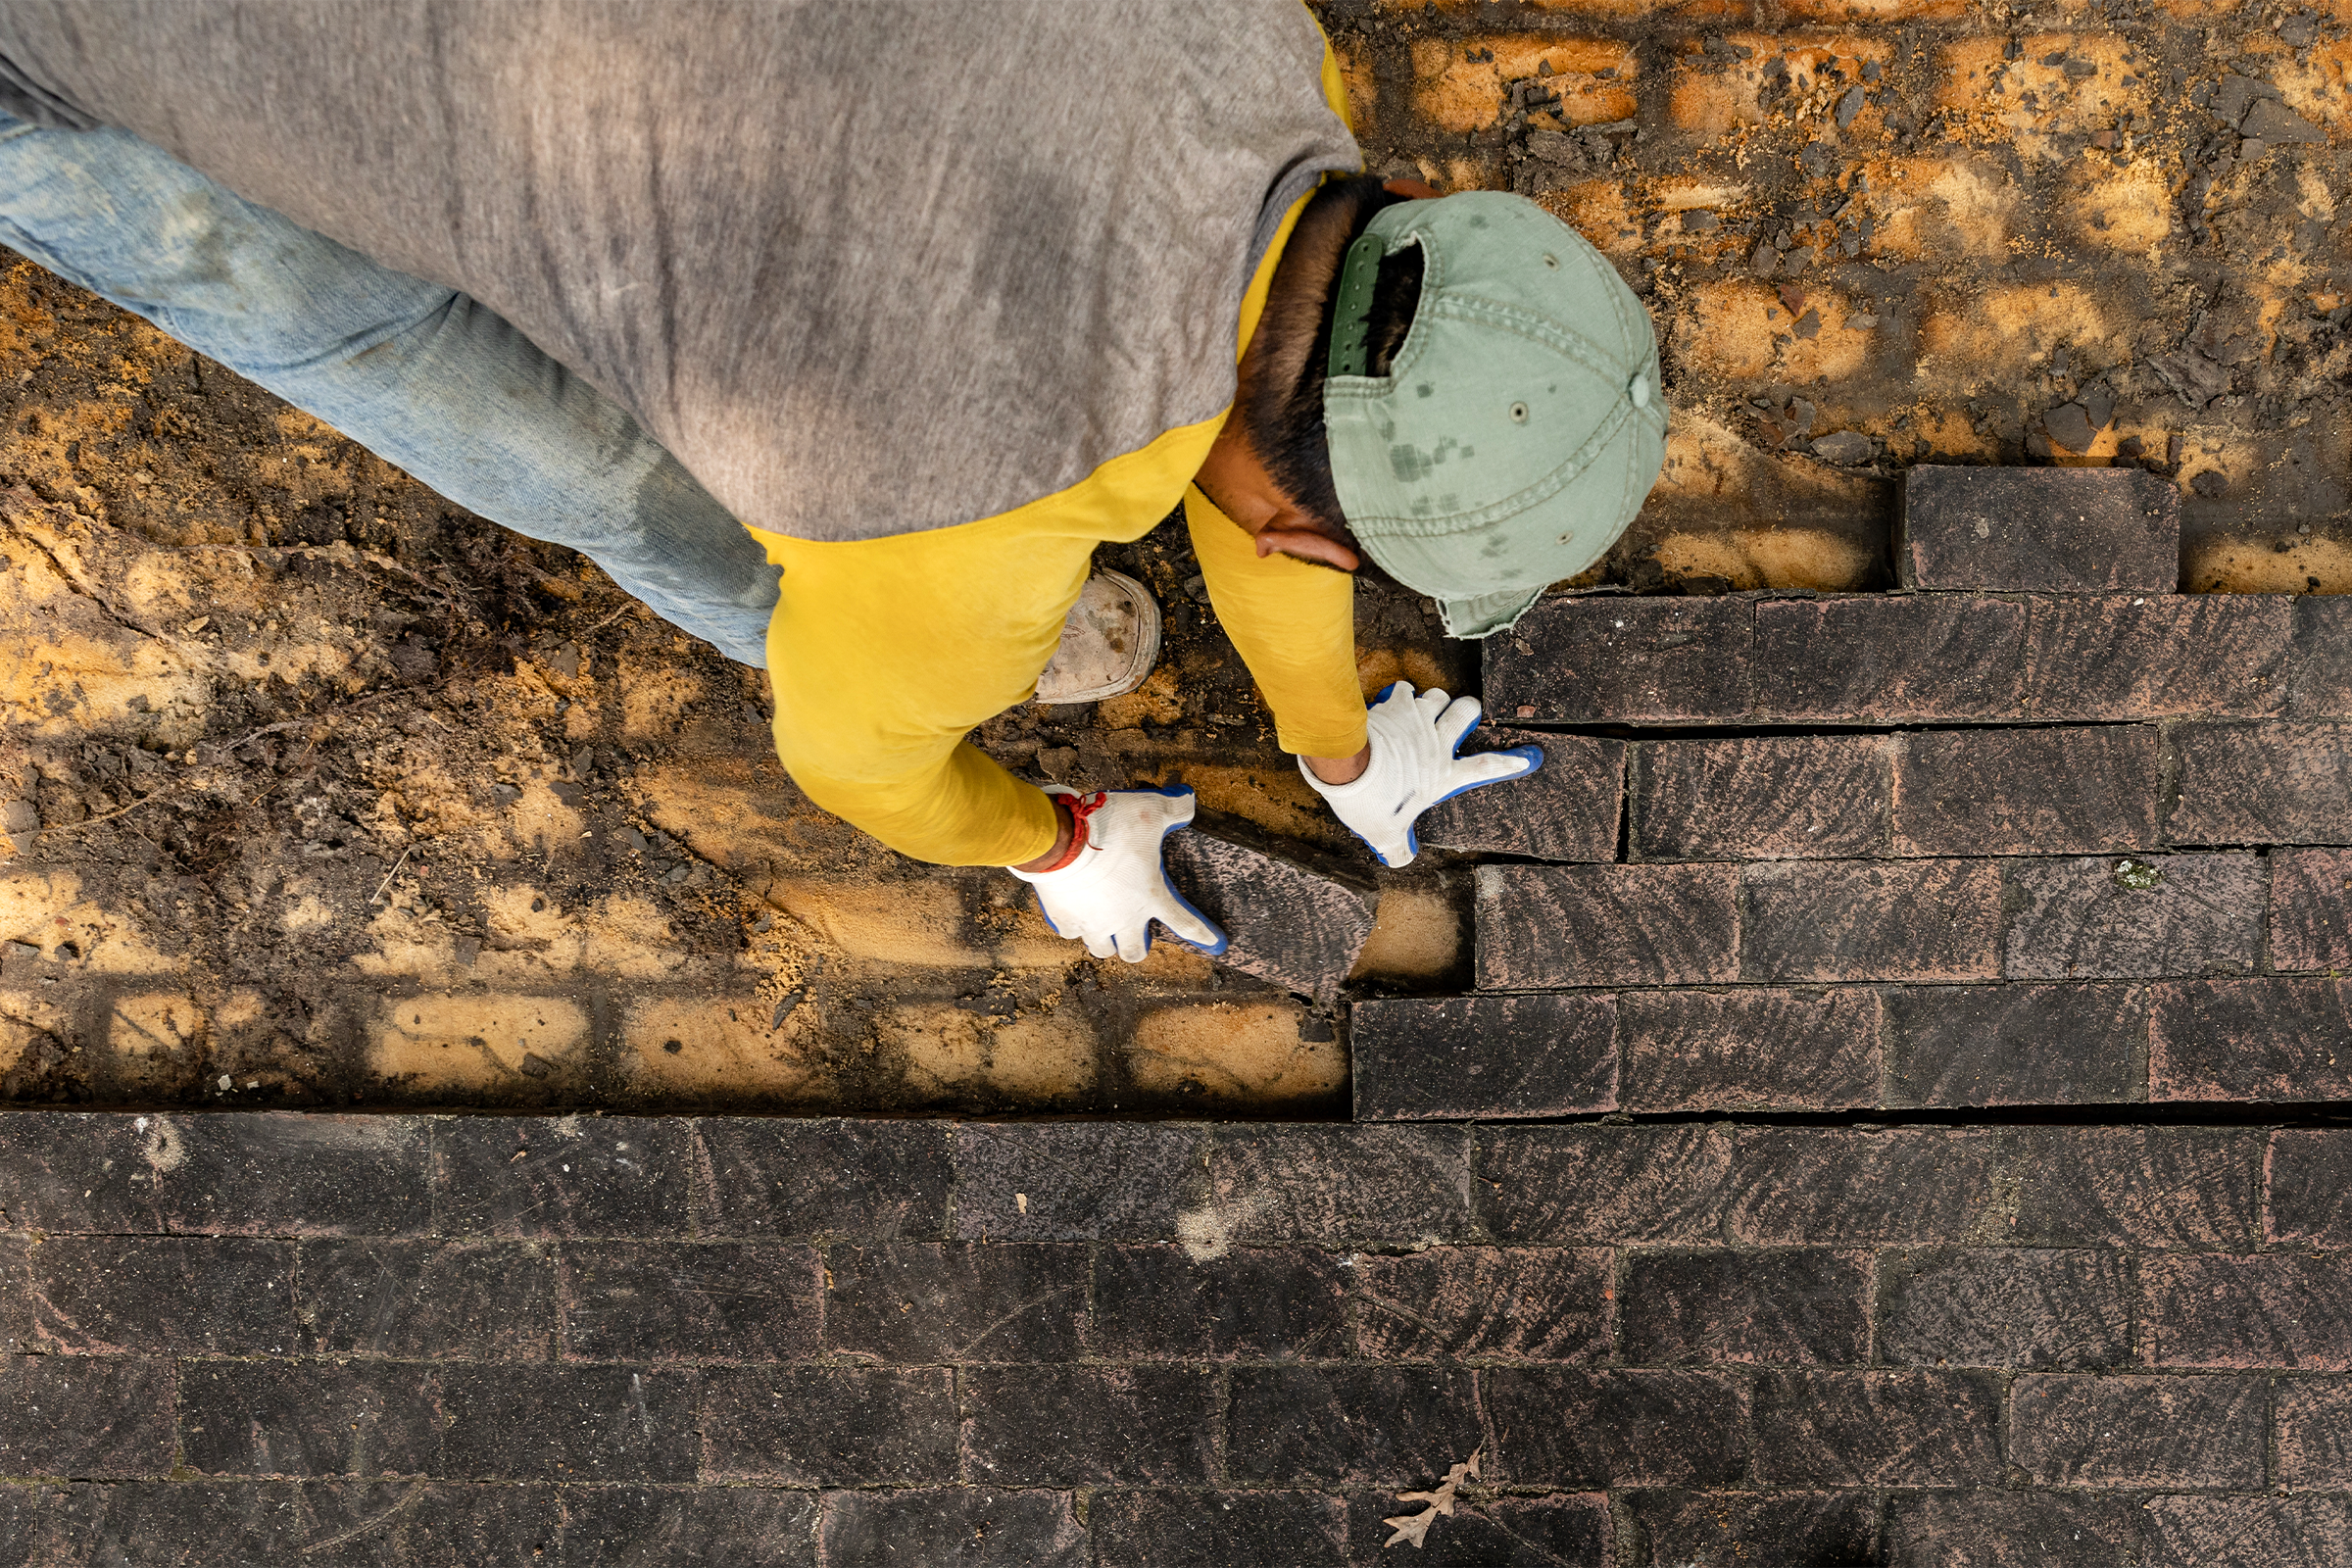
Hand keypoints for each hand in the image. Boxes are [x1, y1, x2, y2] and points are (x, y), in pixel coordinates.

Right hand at [1007, 786, 1228, 961]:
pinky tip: (1077, 912)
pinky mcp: (1064, 918)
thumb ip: (1175, 808)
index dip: (1203, 934)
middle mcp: (1123, 918)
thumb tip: (1188, 799)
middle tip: (1137, 931)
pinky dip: (1076, 926)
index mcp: (1151, 897)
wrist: (1060, 838)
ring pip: (1102, 949)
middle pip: (1133, 953)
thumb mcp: (1152, 808)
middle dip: (1137, 945)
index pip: (1185, 923)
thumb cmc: (1109, 826)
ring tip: (1105, 925)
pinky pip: (1072, 933)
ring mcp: (1092, 922)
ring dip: (1106, 940)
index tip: (1215, 943)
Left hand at [1299, 682, 1542, 866]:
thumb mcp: (1387, 834)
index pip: (1485, 768)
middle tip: (1459, 717)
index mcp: (1443, 775)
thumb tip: (1400, 858)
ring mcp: (1418, 719)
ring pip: (1439, 696)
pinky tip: (1390, 704)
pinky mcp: (1396, 705)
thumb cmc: (1372, 803)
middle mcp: (1437, 743)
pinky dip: (1400, 695)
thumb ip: (1397, 847)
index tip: (1529, 757)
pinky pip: (1405, 689)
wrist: (1349, 768)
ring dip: (1433, 701)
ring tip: (1421, 712)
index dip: (1509, 763)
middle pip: (1467, 712)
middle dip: (1468, 710)